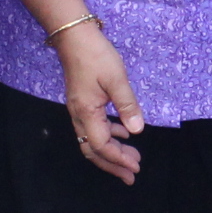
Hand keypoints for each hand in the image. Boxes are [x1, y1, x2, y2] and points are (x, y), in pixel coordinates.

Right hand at [56, 24, 144, 183]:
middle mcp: (79, 116)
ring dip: (111, 152)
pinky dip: (108, 135)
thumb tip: (137, 130)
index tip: (135, 166)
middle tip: (132, 175)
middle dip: (113, 164)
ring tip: (131, 157)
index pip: (101, 145)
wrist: (74, 37)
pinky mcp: (82, 103)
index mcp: (86, 113)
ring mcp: (78, 110)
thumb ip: (127, 105)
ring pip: (92, 140)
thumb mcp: (116, 79)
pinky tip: (123, 132)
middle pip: (93, 150)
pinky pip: (93, 128)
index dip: (118, 158)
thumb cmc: (96, 55)